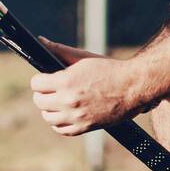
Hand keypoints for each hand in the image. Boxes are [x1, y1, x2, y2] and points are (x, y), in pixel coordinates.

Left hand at [30, 37, 149, 135]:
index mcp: (66, 81)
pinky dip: (59, 123)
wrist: (133, 87)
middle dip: (42, 94)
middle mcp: (69, 101)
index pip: (36, 84)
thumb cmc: (109, 69)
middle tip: (50, 90)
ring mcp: (76, 116)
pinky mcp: (85, 127)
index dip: (39, 80)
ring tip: (56, 102)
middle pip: (39, 101)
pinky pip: (61, 130)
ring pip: (48, 117)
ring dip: (49, 109)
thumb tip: (41, 41)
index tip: (44, 79)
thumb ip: (60, 50)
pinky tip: (64, 115)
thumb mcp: (84, 57)